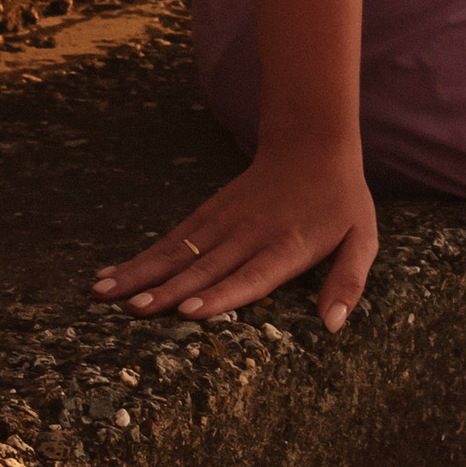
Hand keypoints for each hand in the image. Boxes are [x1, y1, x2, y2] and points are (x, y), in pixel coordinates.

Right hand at [93, 131, 378, 334]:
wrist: (313, 141)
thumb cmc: (340, 200)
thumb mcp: (362, 238)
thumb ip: (349, 281)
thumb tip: (333, 325)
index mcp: (288, 245)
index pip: (252, 273)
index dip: (221, 293)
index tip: (189, 310)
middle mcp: (250, 234)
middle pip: (205, 266)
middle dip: (167, 290)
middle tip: (133, 311)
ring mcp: (224, 221)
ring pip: (178, 252)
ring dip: (140, 274)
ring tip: (104, 295)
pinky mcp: (208, 213)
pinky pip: (171, 240)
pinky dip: (140, 258)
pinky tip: (110, 276)